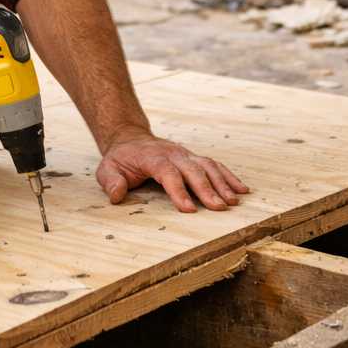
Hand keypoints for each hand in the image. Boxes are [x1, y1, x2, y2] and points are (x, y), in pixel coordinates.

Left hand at [96, 131, 249, 212]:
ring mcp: (185, 154)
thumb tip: (117, 194)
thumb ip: (111, 181)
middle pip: (193, 170)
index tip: (189, 208)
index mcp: (152, 157)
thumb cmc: (121, 158)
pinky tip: (241, 189)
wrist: (131, 139)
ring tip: (234, 201)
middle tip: (219, 208)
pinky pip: (214, 165)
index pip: (167, 173)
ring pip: (208, 166)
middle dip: (207, 189)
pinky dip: (228, 176)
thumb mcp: (106, 168)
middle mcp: (173, 154)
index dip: (178, 190)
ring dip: (222, 183)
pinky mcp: (194, 158)